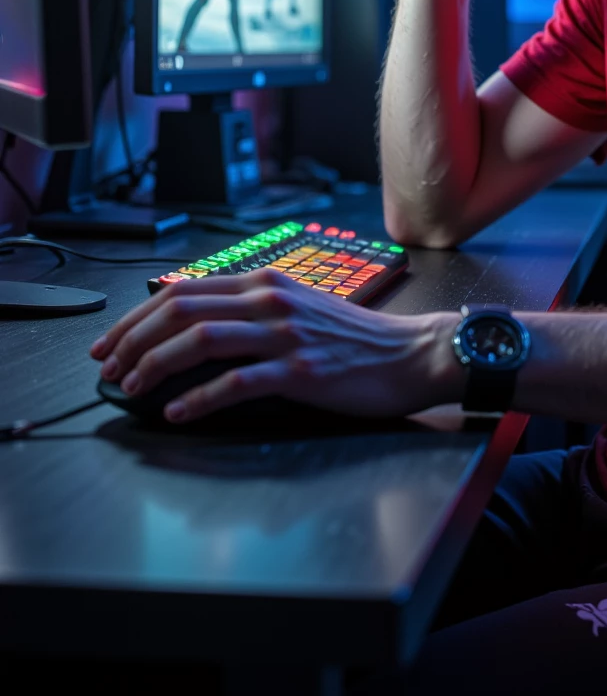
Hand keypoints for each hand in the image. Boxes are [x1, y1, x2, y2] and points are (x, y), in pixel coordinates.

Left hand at [90, 271, 461, 422]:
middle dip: (133, 341)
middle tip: (109, 369)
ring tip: (132, 388)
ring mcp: (285, 333)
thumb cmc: (351, 338)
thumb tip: (193, 327)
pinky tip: (177, 412)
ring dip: (155, 365)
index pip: (182, 291)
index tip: (110, 343)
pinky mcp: (300, 370)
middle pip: (180, 310)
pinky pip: (237, 382)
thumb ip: (249, 310)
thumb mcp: (295, 307)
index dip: (136, 318)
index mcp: (263, 282)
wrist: (408, 353)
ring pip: (201, 339)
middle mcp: (269, 300)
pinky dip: (198, 398)